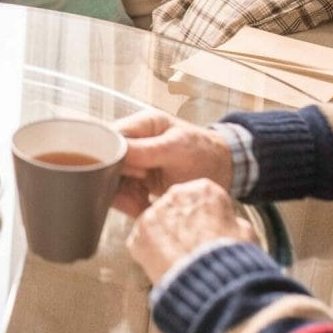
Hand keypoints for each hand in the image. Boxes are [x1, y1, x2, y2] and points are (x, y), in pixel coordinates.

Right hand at [112, 110, 234, 218]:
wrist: (225, 172)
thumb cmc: (205, 154)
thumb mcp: (176, 149)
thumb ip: (145, 150)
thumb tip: (113, 152)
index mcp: (142, 124)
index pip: (109, 136)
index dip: (111, 155)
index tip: (130, 172)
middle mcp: (135, 143)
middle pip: (107, 161)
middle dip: (118, 180)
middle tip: (140, 190)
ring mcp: (135, 164)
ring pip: (113, 181)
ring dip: (125, 196)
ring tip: (144, 202)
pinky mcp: (139, 183)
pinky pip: (124, 195)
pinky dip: (132, 205)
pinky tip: (146, 207)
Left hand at [127, 179, 257, 283]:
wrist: (209, 284)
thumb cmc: (230, 259)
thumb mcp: (246, 233)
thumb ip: (231, 222)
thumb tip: (228, 226)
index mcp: (203, 190)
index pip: (199, 197)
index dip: (203, 217)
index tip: (207, 230)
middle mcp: (174, 195)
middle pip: (175, 208)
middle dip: (181, 225)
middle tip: (191, 248)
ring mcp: (152, 215)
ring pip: (157, 225)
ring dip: (165, 239)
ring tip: (179, 260)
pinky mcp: (137, 237)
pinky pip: (142, 243)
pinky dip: (151, 255)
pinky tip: (166, 266)